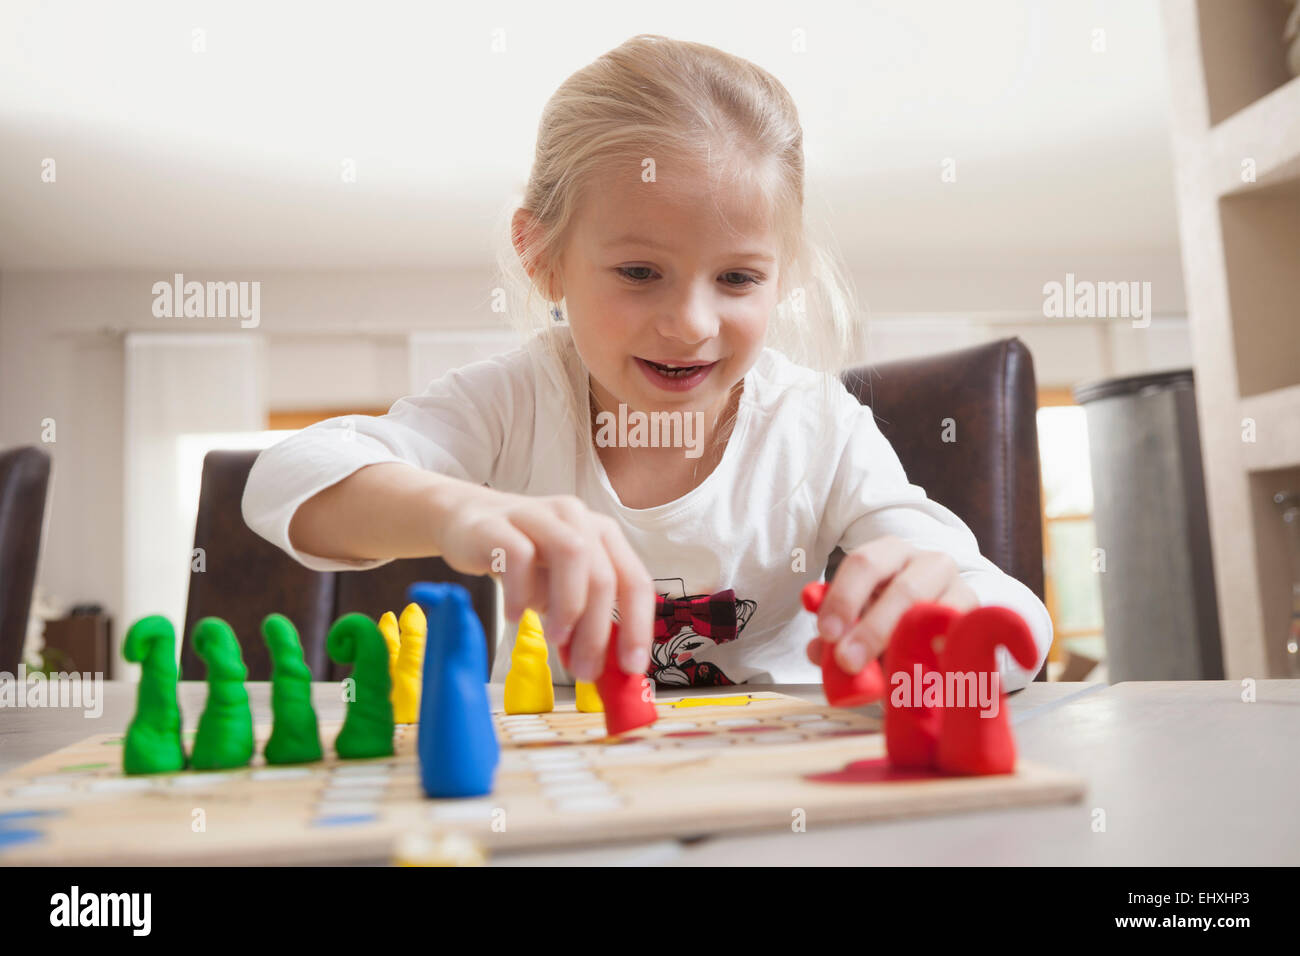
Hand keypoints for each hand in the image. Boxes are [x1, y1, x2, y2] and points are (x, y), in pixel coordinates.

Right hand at [434, 486, 652, 681]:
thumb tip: (597, 667)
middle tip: (583, 670)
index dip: (638, 626)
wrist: (466, 523)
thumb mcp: (559, 590)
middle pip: (603, 575)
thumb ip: (582, 621)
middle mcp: (577, 518)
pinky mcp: (499, 524)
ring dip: (568, 605)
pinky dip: (521, 592)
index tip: (632, 668)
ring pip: (571, 553)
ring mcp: (539, 515)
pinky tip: (515, 616)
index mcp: (602, 535)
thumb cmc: (523, 562)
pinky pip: (518, 555)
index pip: (635, 581)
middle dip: (597, 631)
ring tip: (554, 639)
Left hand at [805, 536, 978, 672]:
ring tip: (886, 675)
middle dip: (872, 629)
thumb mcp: (859, 622)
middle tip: (848, 661)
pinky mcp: (979, 619)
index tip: (828, 633)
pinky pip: (959, 638)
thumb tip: (817, 650)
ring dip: (908, 647)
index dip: (843, 598)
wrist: (941, 627)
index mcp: (890, 553)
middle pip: (903, 589)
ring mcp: (960, 588)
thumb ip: (836, 634)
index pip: (863, 563)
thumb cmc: (890, 620)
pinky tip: (922, 674)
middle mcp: (928, 562)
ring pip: (935, 615)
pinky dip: (939, 657)